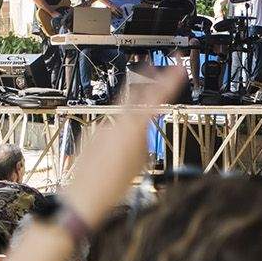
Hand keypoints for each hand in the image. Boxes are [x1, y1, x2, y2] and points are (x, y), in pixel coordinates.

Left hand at [60, 65, 187, 227]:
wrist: (84, 196)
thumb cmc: (115, 184)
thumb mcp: (141, 161)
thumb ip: (143, 140)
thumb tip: (141, 132)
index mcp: (134, 126)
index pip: (157, 96)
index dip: (170, 78)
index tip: (177, 64)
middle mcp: (116, 121)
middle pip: (136, 92)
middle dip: (148, 78)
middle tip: (156, 65)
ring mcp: (101, 126)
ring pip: (122, 114)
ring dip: (131, 116)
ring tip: (134, 138)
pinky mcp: (90, 134)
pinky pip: (109, 129)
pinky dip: (116, 135)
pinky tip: (114, 154)